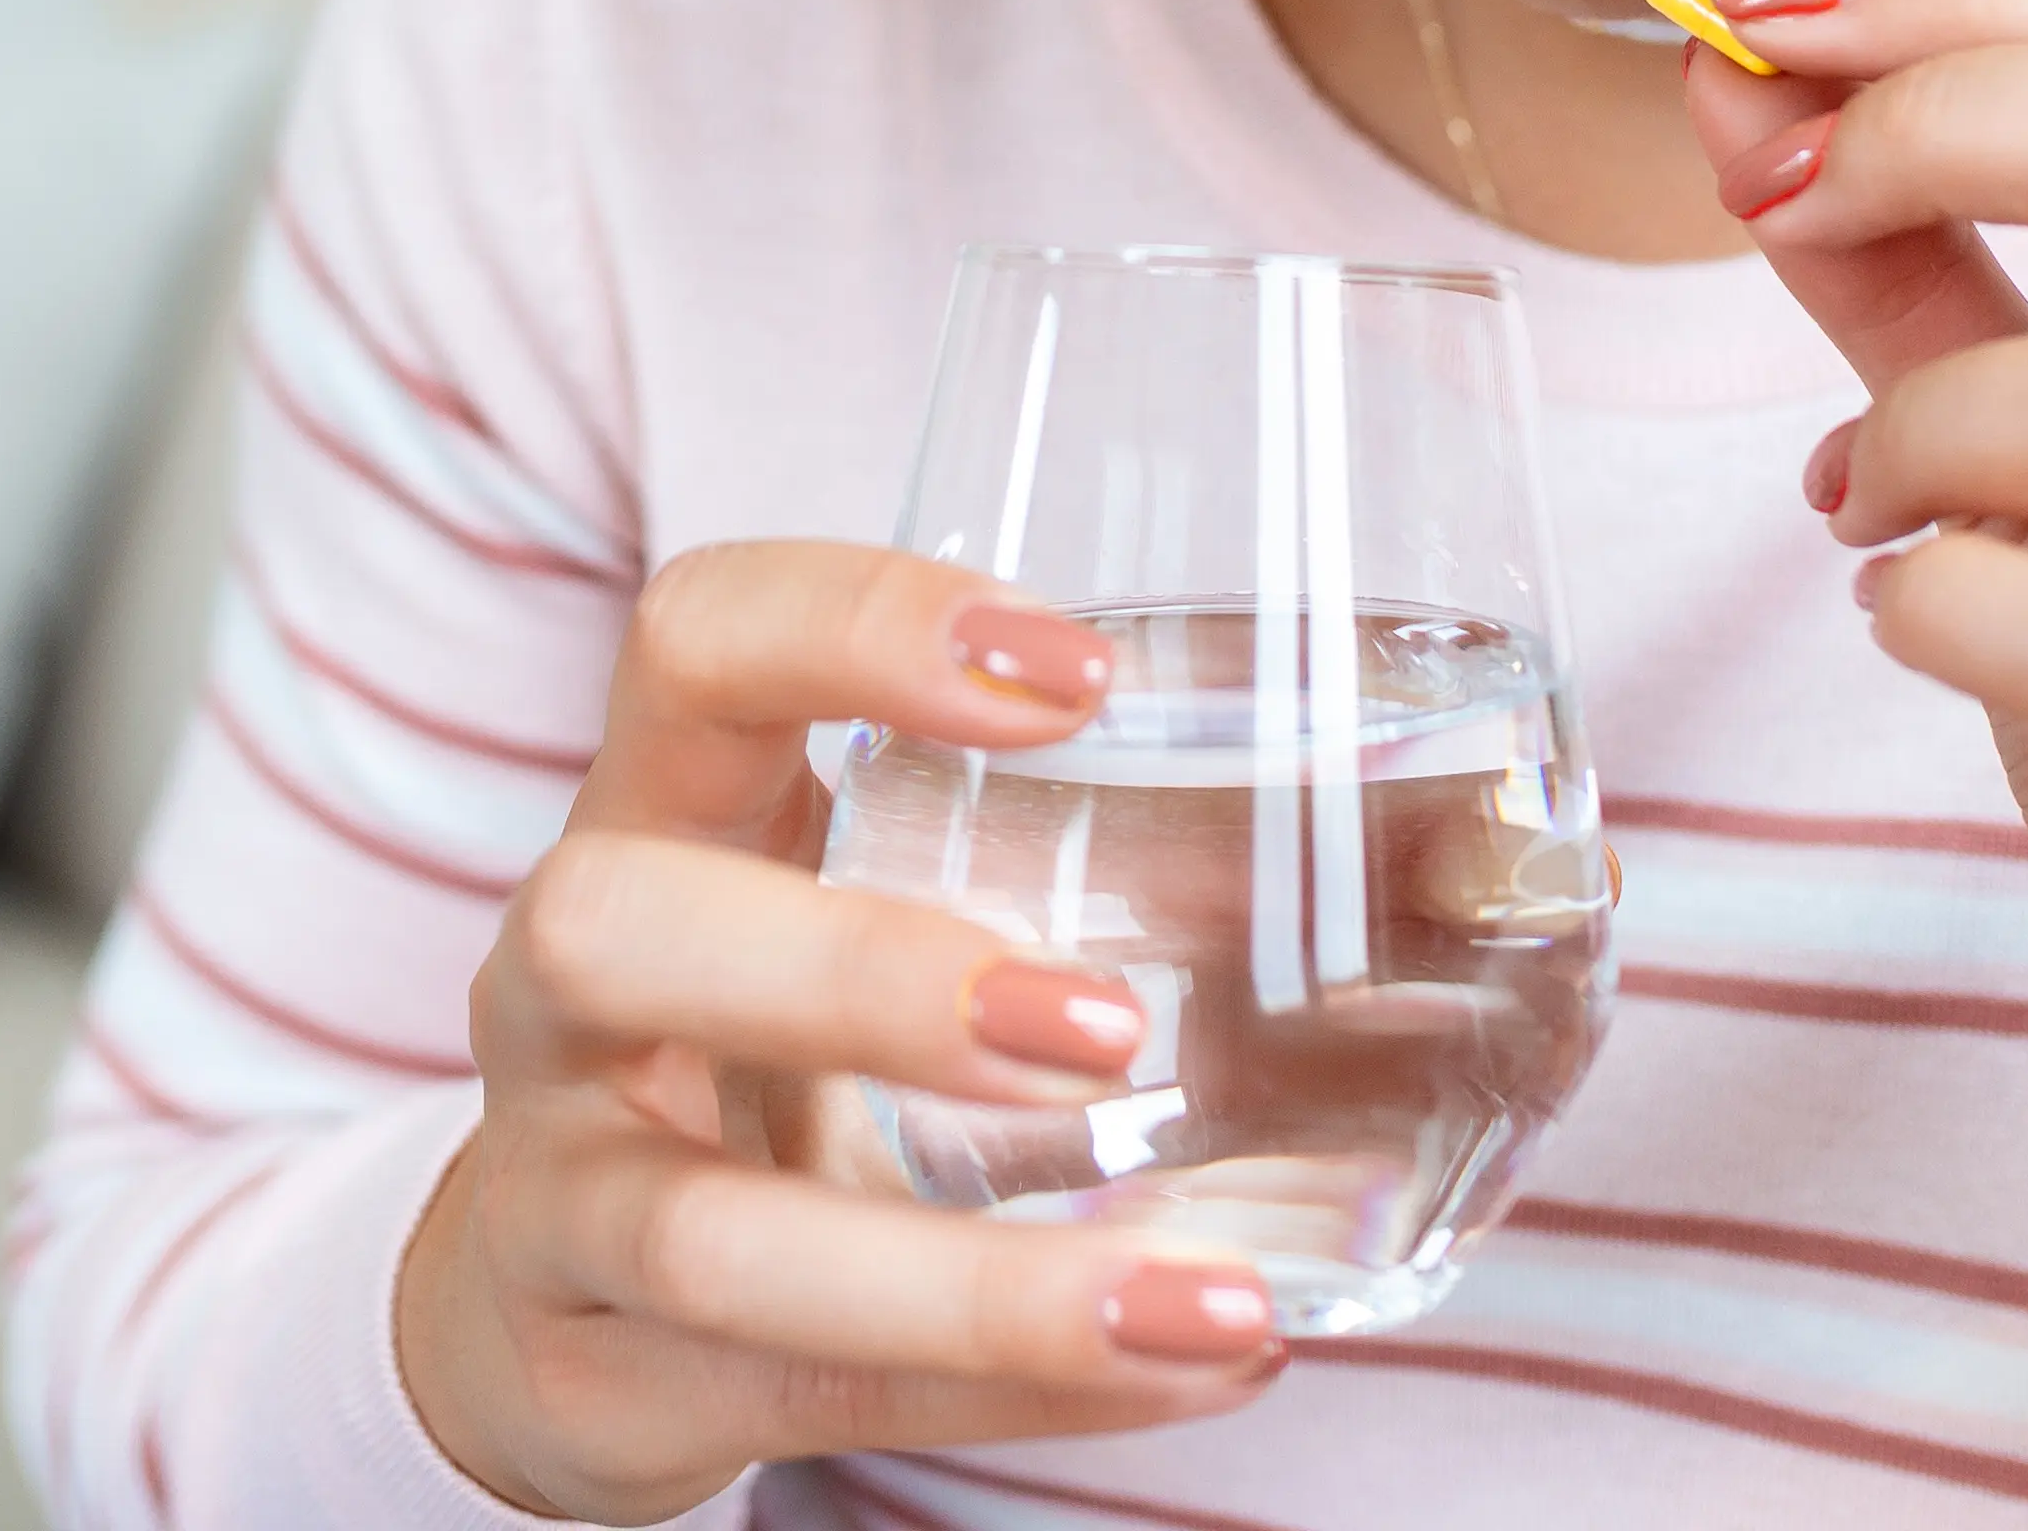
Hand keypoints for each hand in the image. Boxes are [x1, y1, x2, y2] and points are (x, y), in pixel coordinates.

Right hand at [391, 540, 1289, 1519]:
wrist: (540, 1298)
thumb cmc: (772, 1047)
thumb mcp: (879, 909)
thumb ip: (1122, 867)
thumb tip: (1486, 858)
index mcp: (653, 812)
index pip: (692, 645)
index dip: (854, 630)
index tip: (1077, 672)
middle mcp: (560, 995)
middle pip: (611, 926)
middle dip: (860, 974)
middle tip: (1108, 1029)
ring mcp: (554, 1200)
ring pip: (706, 1241)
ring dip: (970, 1281)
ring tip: (1207, 1296)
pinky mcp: (594, 1384)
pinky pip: (793, 1397)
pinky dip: (1003, 1391)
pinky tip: (1178, 1367)